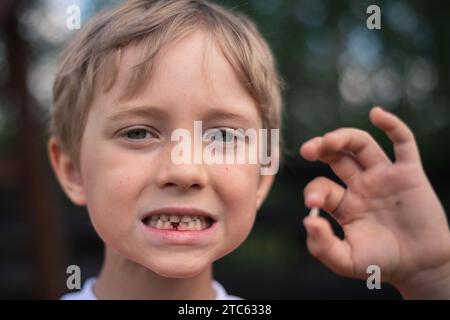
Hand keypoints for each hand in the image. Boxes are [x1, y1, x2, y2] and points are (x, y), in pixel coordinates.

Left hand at [300, 107, 449, 298]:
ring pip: (362, 145)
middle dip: (320, 148)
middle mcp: (360, 185)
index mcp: (342, 202)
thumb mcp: (346, 260)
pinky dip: (392, 126)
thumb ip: (323, 245)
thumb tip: (307, 219)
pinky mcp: (409, 174)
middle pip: (337, 156)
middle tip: (307, 150)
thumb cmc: (381, 263)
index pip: (321, 186)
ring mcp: (384, 177)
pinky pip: (403, 143)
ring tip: (329, 139)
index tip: (312, 202)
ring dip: (345, 137)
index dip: (314, 190)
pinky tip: (377, 114)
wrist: (421, 268)